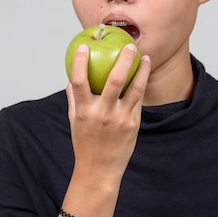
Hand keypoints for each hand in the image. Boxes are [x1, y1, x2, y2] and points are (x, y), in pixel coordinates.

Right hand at [66, 43, 150, 184]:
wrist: (99, 170)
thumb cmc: (85, 143)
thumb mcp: (74, 120)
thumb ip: (73, 98)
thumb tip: (71, 78)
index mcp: (83, 111)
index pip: (79, 82)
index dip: (79, 63)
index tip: (83, 46)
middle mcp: (102, 114)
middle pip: (114, 81)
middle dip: (123, 60)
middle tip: (129, 46)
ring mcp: (120, 119)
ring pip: (134, 89)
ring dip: (141, 70)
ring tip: (145, 56)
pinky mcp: (133, 125)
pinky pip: (138, 100)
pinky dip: (142, 84)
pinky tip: (144, 74)